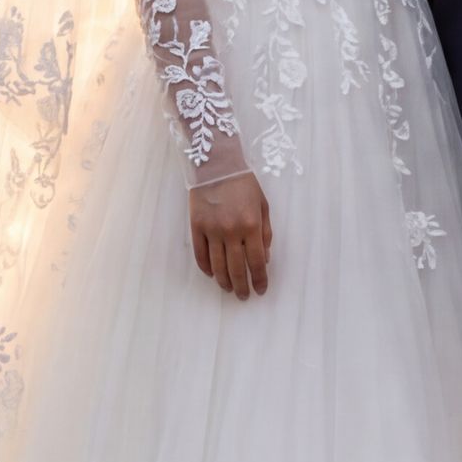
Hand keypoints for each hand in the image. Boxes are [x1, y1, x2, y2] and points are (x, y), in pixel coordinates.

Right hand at [189, 173, 272, 298]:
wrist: (216, 165)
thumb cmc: (243, 183)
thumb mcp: (263, 205)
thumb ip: (265, 232)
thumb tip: (264, 258)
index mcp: (251, 225)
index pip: (257, 262)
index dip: (259, 280)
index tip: (260, 290)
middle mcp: (232, 231)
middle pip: (237, 268)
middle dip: (242, 286)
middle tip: (243, 296)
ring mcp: (212, 230)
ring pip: (218, 266)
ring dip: (224, 281)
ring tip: (228, 289)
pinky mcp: (196, 227)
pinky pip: (201, 255)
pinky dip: (206, 268)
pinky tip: (212, 274)